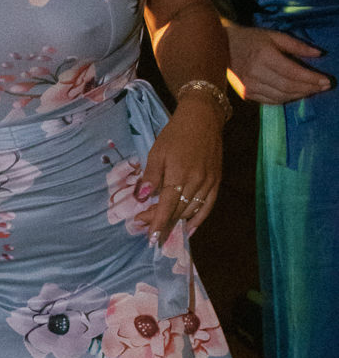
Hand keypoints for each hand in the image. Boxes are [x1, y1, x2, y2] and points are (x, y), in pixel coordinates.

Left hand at [143, 97, 223, 241]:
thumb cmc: (175, 134)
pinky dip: (198, 219)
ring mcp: (209, 183)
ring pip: (192, 210)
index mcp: (179, 174)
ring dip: (176, 222)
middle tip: (143, 226)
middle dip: (161, 222)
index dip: (157, 223)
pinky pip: (208, 206)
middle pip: (178, 211)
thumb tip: (142, 197)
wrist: (202, 119)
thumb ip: (151, 176)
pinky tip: (188, 229)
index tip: (149, 238)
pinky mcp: (216, 181)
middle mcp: (197, 181)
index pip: (167, 206)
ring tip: (160, 228)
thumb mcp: (157, 152)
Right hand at [227, 24, 329, 104]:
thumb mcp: (273, 35)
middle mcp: (256, 73)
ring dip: (299, 95)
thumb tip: (318, 54)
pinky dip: (285, 99)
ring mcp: (249, 86)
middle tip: (323, 87)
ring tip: (312, 90)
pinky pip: (270, 101)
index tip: (326, 81)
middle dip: (309, 88)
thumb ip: (296, 45)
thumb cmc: (250, 38)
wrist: (220, 47)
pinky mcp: (246, 93)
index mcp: (264, 56)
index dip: (311, 78)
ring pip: (280, 96)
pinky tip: (295, 94)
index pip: (292, 72)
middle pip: (288, 86)